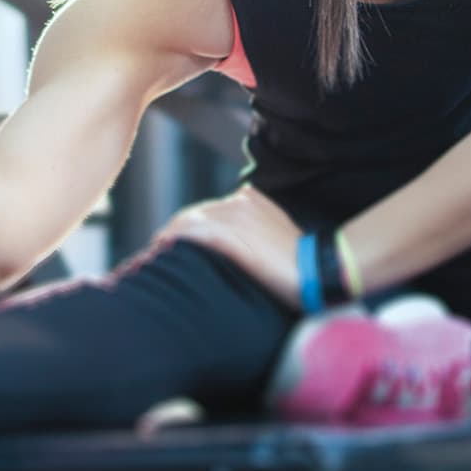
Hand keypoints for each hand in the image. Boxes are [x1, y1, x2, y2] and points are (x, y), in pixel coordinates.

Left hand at [154, 185, 305, 309]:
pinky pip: (192, 233)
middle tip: (155, 253)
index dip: (189, 227)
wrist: (319, 271)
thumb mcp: (277, 237)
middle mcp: (241, 202)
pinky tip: (160, 251)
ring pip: (189, 222)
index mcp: (252, 200)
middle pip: (194, 215)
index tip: (174, 243)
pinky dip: (172, 240)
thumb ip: (256, 232)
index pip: (210, 210)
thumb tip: (239, 248)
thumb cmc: (301, 264)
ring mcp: (236, 217)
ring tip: (151, 257)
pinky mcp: (231, 235)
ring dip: (168, 237)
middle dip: (175, 232)